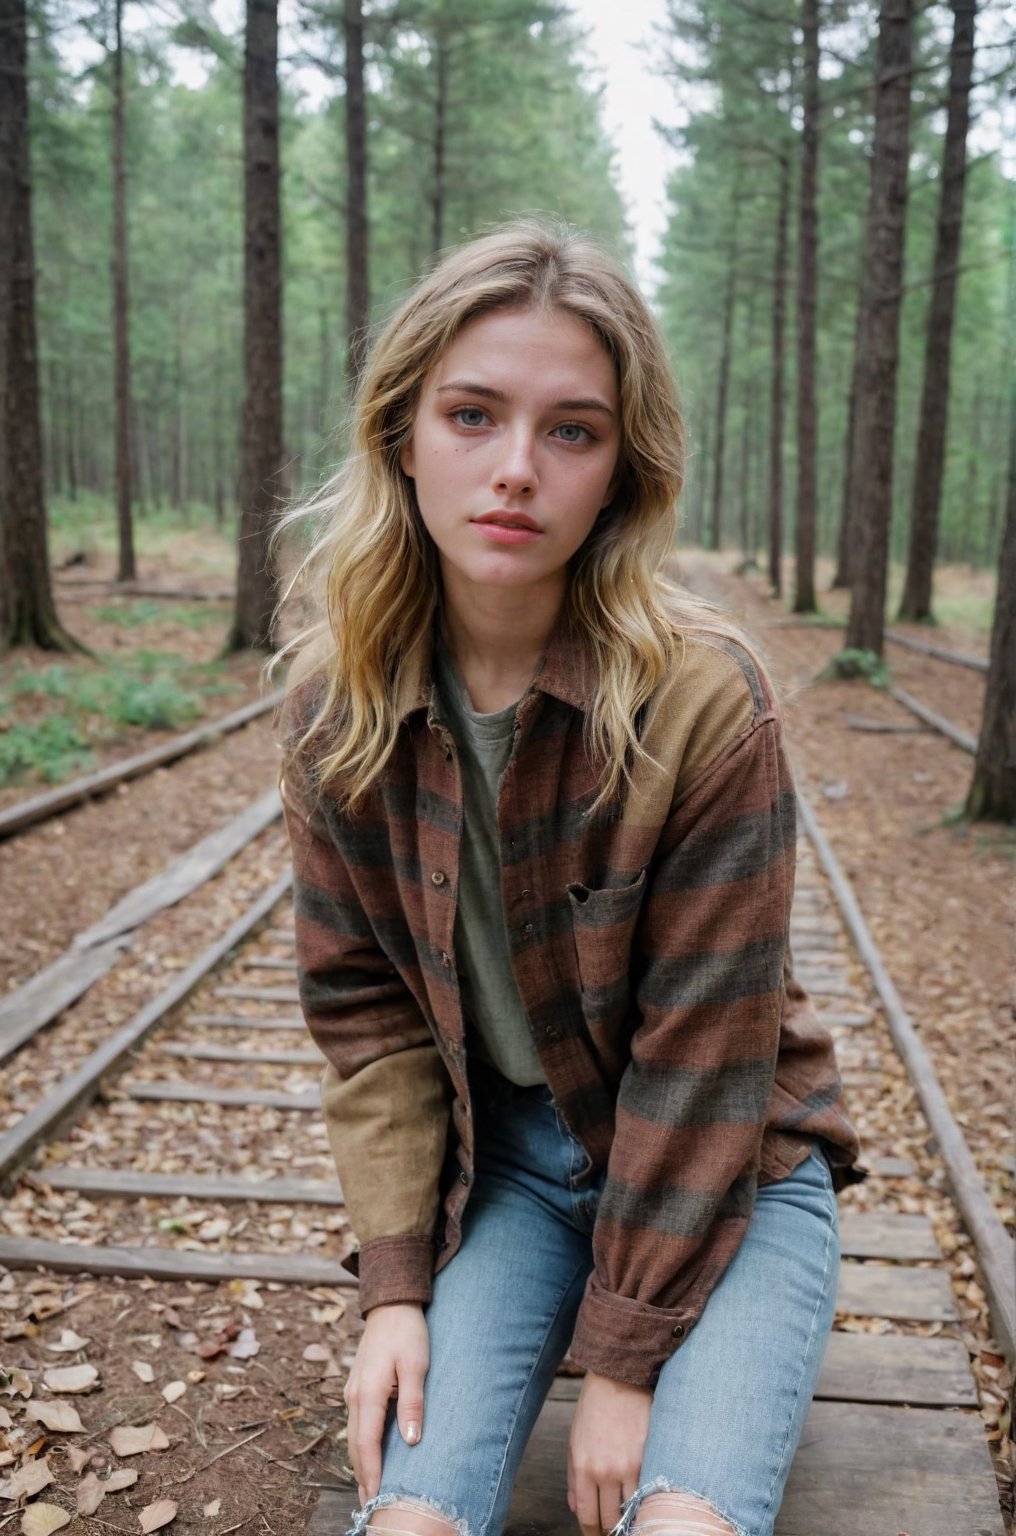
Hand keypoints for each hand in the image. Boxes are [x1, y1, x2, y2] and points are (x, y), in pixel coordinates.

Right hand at [344, 1303, 429, 1504]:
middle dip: (363, 1477)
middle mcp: (354, 1396)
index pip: (367, 1443)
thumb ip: (412, 1403)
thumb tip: (411, 1441)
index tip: (376, 1498)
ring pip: (354, 1436)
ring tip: (370, 1491)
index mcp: (368, 1392)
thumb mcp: (416, 1365)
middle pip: (356, 1446)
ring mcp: (352, 1391)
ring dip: (361, 1464)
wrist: (391, 1305)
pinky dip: (361, 1446)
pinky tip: (369, 1458)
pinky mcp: (357, 1388)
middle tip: (372, 1506)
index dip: (372, 1473)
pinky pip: (357, 1424)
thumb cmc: (407, 1333)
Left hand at [567, 1370, 651, 1535]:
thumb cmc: (593, 1407)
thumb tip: (576, 1508)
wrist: (618, 1378)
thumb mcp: (574, 1440)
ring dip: (630, 1517)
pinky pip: (648, 1491)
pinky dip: (645, 1500)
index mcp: (583, 1467)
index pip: (588, 1516)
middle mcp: (606, 1471)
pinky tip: (644, 1500)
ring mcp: (629, 1466)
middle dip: (611, 1529)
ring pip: (632, 1510)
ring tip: (630, 1518)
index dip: (592, 1533)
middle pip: (611, 1520)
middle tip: (614, 1530)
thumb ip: (573, 1478)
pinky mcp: (649, 1457)